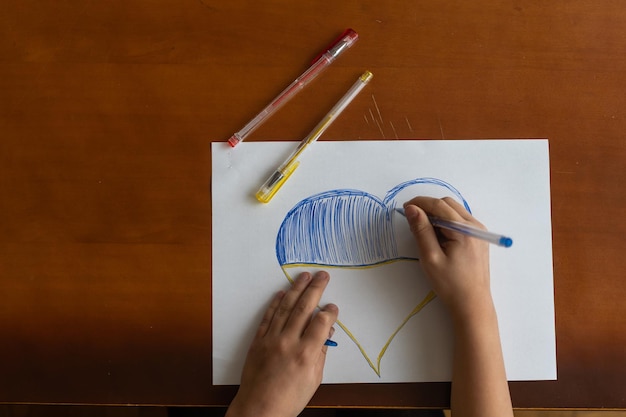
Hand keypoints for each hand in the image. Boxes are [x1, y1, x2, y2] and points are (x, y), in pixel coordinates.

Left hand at [226, 271, 337, 416]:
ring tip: (304, 276)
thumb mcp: (314, 380)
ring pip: (285, 307)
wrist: (259, 409)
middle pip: (304, 308)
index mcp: (306, 354)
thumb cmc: (289, 399)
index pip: (321, 323)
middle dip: (315, 289)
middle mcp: (288, 342)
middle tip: (323, 275)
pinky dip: (275, 303)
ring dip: (295, 289)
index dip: (329, 312)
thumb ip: (321, 353)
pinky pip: (268, 317)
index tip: (333, 306)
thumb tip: (326, 334)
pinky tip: (281, 293)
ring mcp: (271, 340)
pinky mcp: (258, 341)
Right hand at [403, 196, 491, 322]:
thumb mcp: (430, 257)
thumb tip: (412, 209)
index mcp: (464, 230)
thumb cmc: (450, 284)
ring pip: (454, 210)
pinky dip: (446, 222)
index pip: (439, 205)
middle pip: (448, 204)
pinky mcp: (478, 238)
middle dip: (429, 207)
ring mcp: (479, 231)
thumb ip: (421, 230)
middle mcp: (475, 226)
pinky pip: (459, 220)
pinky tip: (438, 237)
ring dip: (437, 214)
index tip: (405, 208)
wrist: (472, 304)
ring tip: (425, 231)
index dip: (420, 203)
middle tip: (413, 220)